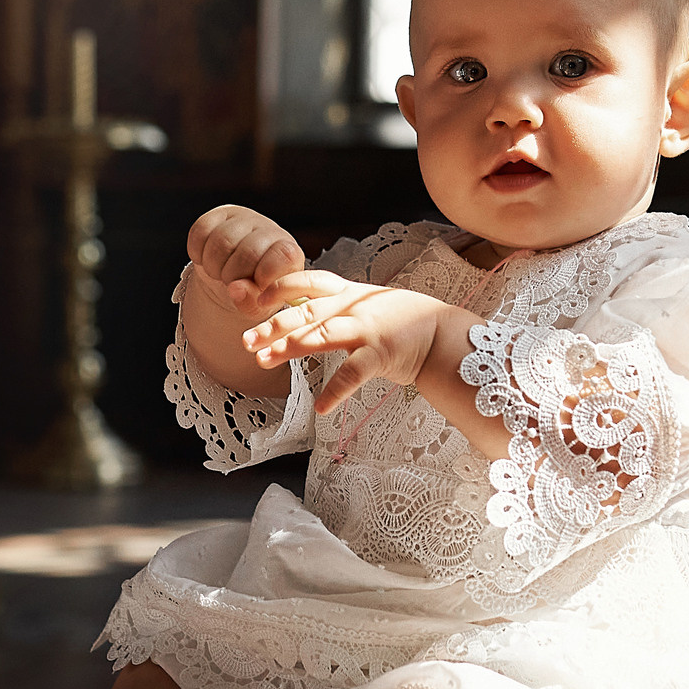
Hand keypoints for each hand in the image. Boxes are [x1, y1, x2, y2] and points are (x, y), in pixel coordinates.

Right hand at [185, 204, 305, 315]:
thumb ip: (250, 303)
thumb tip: (236, 289)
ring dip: (213, 266)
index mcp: (289, 254)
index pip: (283, 256)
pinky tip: (207, 259)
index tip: (257, 290)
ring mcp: (246, 218)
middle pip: (248, 251)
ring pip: (221, 240)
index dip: (266, 276)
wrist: (233, 277)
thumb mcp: (257, 306)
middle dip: (233, 276)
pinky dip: (198, 252)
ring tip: (220, 273)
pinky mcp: (220, 213)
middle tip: (231, 283)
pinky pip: (201, 231)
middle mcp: (270, 230)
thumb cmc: (253, 293)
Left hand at [241, 271, 467, 414]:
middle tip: (245, 340)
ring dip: (289, 347)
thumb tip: (294, 313)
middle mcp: (354, 307)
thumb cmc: (400, 322)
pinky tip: (320, 407)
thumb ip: (333, 307)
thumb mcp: (364, 305)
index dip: (280, 286)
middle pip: (306, 311)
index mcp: (348, 293)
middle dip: (272, 325)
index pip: (308, 281)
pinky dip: (336, 391)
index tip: (255, 298)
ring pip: (322, 335)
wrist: (443, 335)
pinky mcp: (382, 354)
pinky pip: (354, 373)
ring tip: (263, 360)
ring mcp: (368, 329)